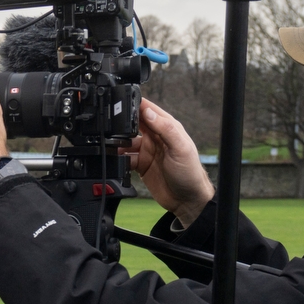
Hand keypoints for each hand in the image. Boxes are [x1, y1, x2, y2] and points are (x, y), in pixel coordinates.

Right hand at [120, 100, 213, 226]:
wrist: (187, 201)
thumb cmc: (190, 173)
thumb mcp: (180, 148)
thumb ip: (165, 128)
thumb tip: (148, 112)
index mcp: (167, 128)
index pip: (149, 110)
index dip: (136, 105)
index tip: (122, 103)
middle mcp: (156, 137)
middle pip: (134, 124)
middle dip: (123, 124)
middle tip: (113, 127)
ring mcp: (148, 151)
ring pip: (127, 141)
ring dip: (119, 143)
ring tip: (114, 146)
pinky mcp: (141, 165)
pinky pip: (125, 158)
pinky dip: (119, 158)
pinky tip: (118, 160)